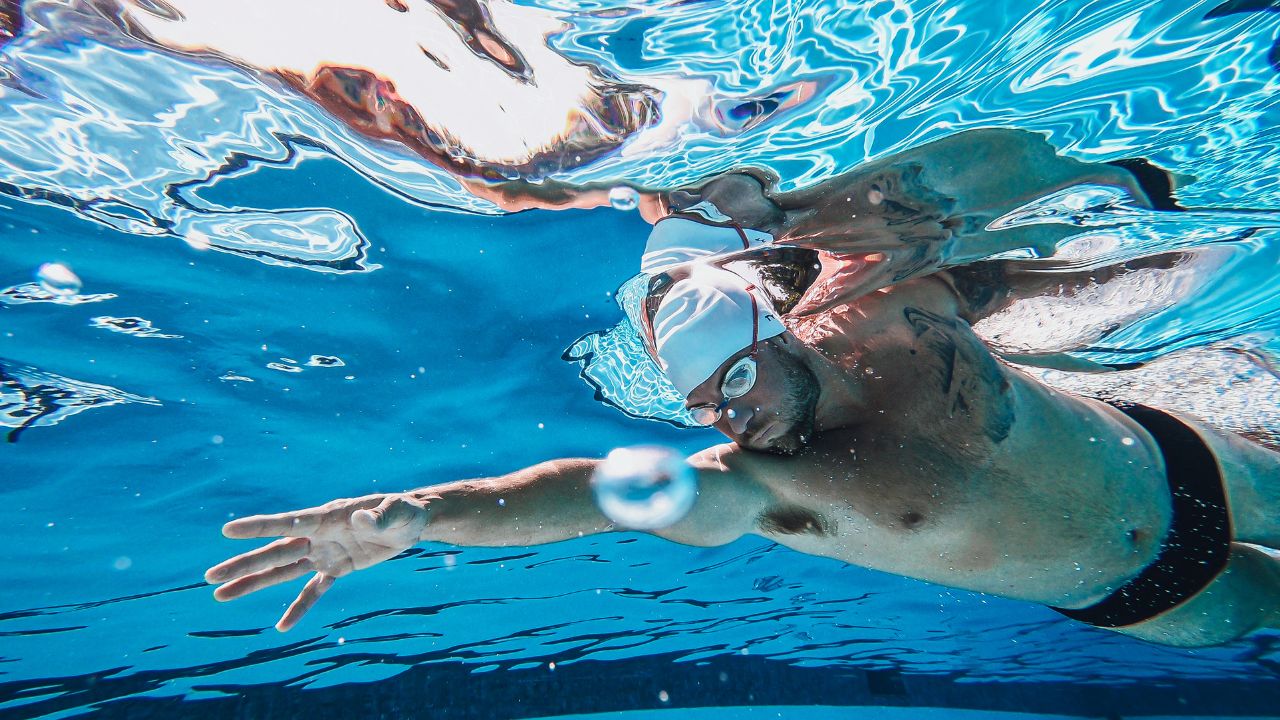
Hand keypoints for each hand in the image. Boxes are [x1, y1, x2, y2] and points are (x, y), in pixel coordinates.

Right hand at [204, 493, 429, 631]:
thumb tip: (360, 520)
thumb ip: (379, 517)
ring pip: (283, 571)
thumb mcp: (397, 513)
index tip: (228, 531)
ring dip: (254, 584)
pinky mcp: (338, 569)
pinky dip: (299, 608)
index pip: (288, 524)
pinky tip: (282, 627)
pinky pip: (313, 591)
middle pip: (275, 552)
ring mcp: (325, 553)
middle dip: (244, 565)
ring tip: (222, 595)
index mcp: (328, 518)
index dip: (259, 527)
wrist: (412, 522)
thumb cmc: (404, 511)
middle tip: (211, 577)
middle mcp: (319, 536)